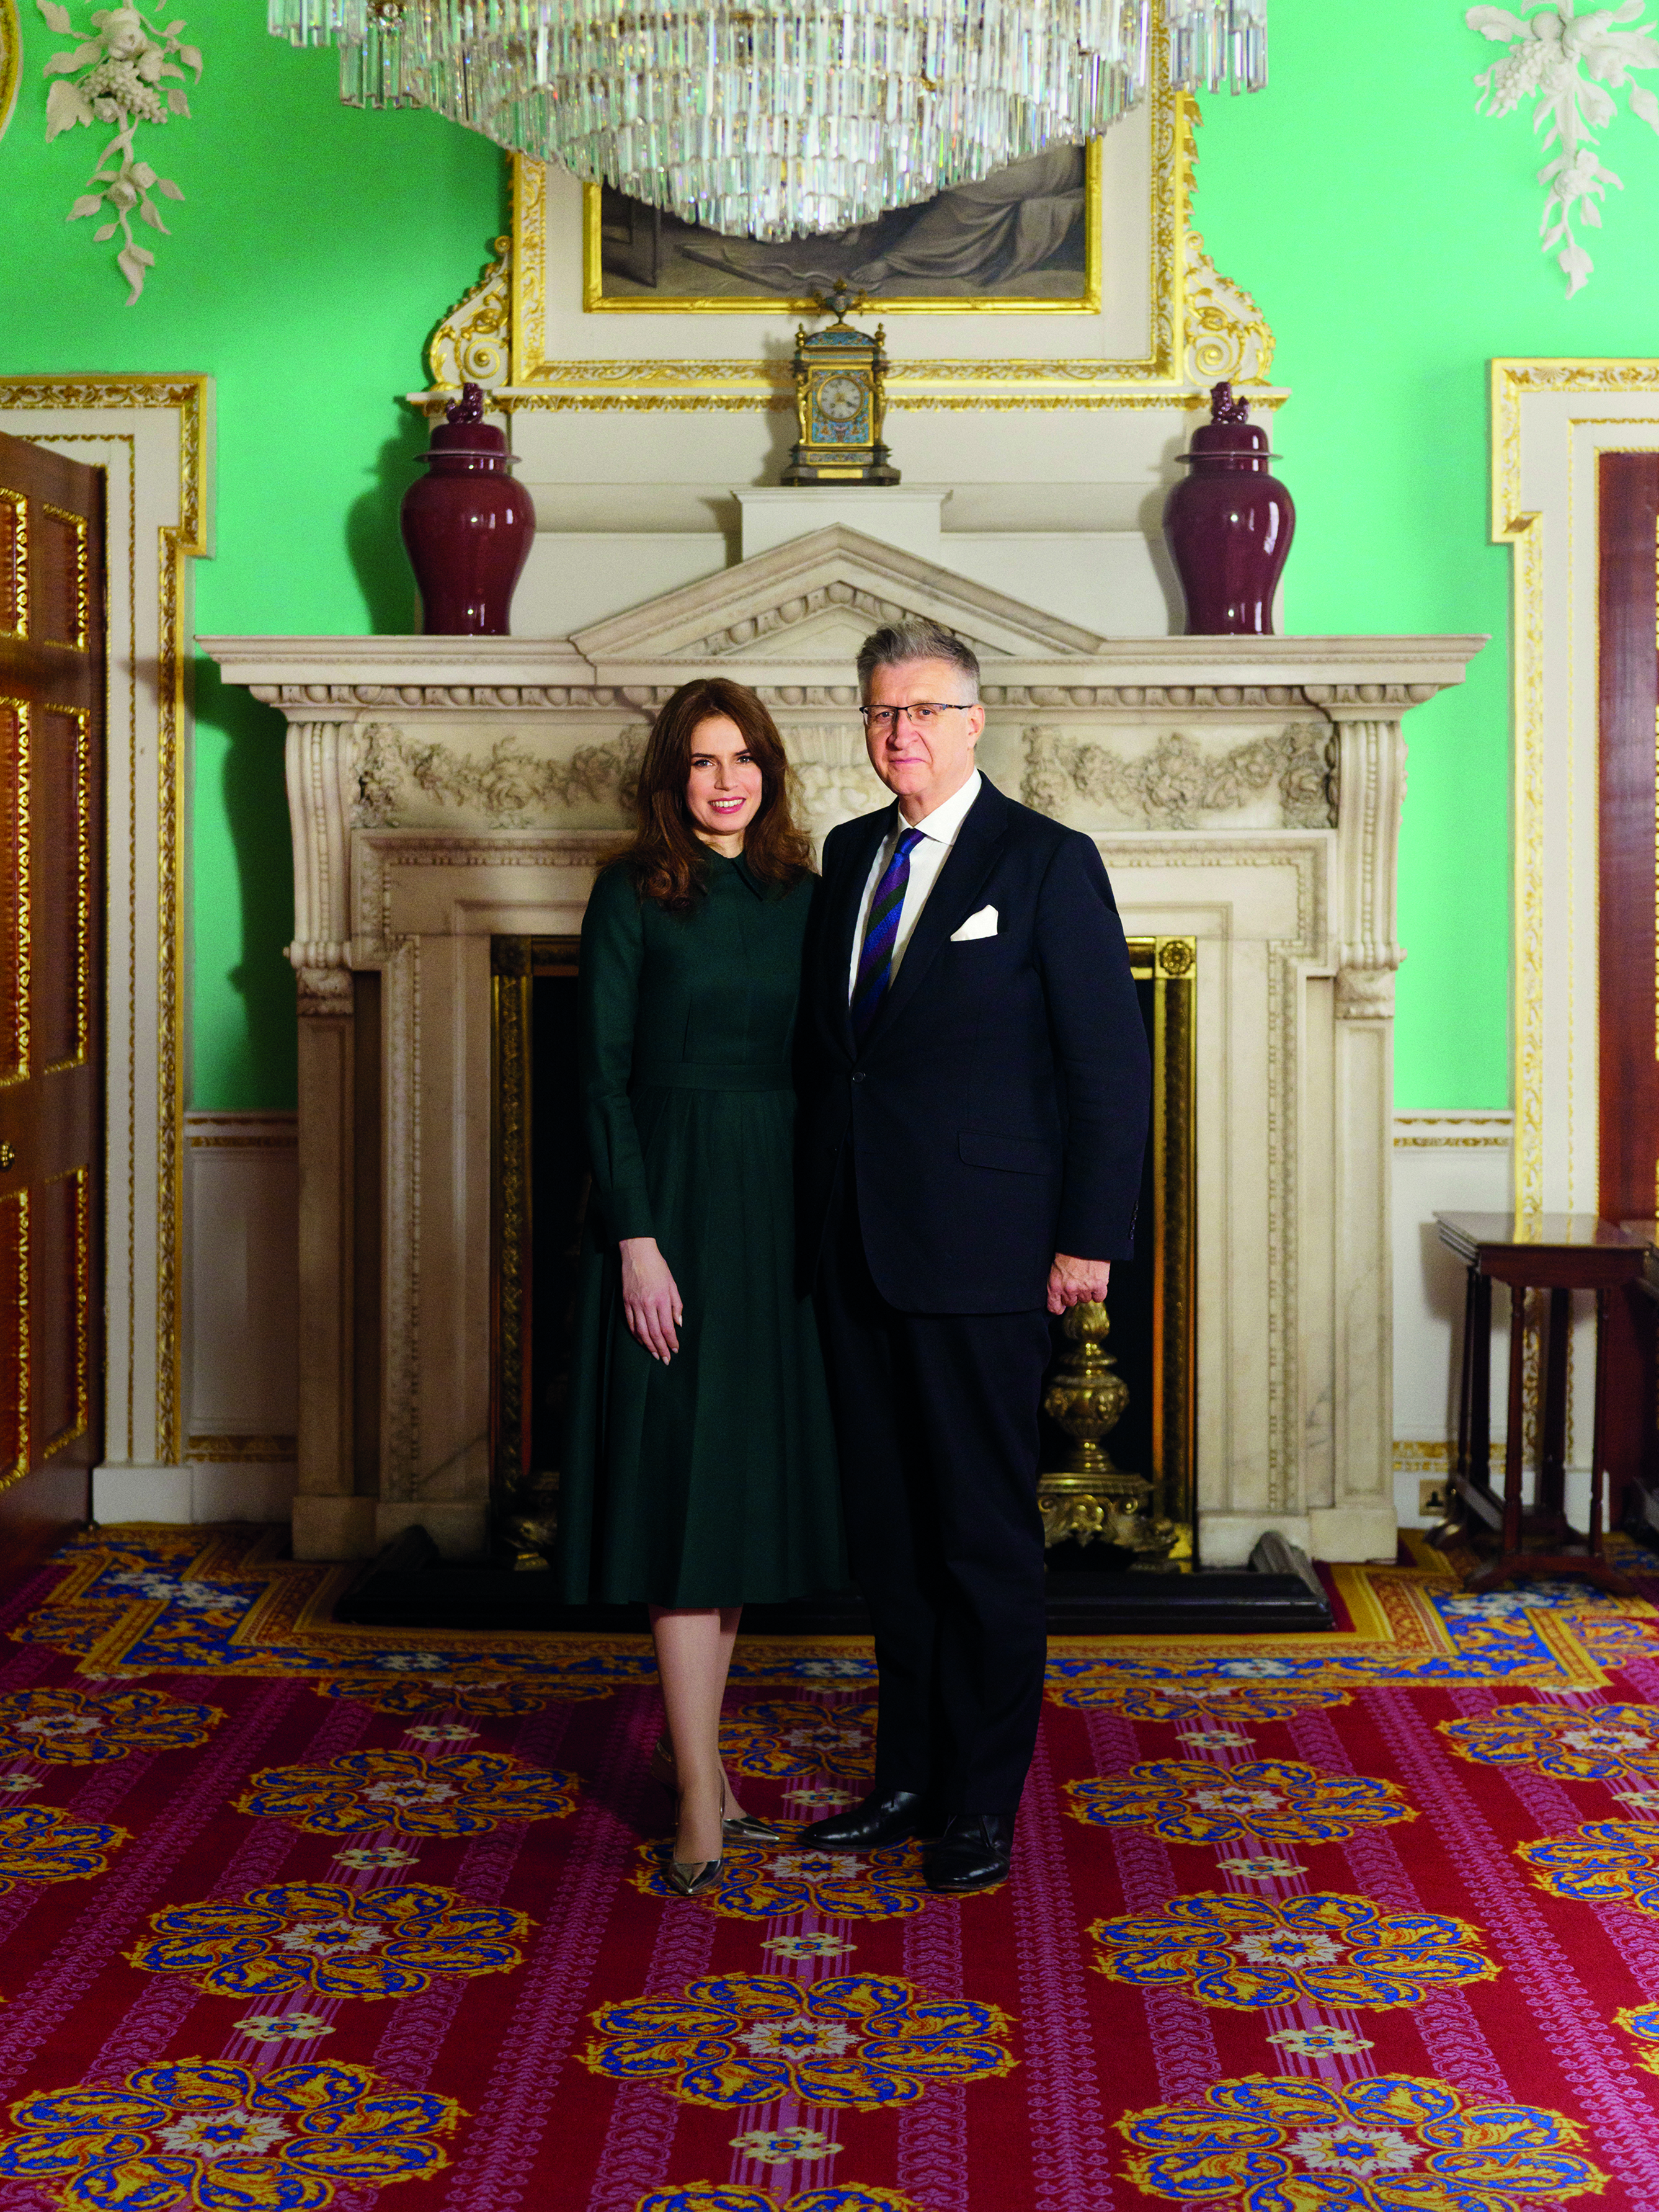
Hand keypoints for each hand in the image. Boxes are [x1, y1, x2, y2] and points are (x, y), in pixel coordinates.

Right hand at [620, 1236, 682, 1361]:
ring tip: (655, 1354)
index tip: (675, 1349)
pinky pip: (630, 1324)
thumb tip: (679, 1324)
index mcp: (661, 1299)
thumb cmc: (658, 1267)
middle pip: (654, 1333)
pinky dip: (636, 1335)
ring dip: (649, 1346)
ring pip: (641, 1332)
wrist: (637, 1253)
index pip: (667, 1328)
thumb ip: (676, 1305)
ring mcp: (634, 1304)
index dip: (672, 1342)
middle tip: (666, 1359)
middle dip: (661, 1348)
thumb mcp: (672, 1284)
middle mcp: (647, 1304)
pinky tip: (642, 1341)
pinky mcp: (625, 1302)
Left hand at [1047, 1253, 1109, 1315]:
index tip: (1060, 1305)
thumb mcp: (1054, 1265)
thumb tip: (1059, 1295)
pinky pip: (1099, 1297)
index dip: (1058, 1306)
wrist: (1083, 1239)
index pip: (1054, 1307)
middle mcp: (1069, 1289)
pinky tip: (1096, 1281)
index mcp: (1054, 1285)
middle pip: (1071, 1302)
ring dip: (1086, 1291)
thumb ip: (1056, 1281)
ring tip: (1085, 1276)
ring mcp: (1084, 1288)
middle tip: (1076, 1280)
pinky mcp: (1098, 1285)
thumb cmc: (1067, 1249)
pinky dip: (1098, 1291)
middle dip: (1073, 1294)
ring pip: (1085, 1299)